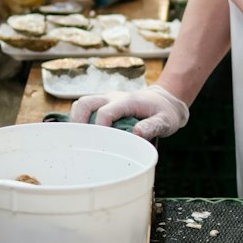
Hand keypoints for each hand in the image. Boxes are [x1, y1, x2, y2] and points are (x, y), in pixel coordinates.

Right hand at [68, 85, 189, 139]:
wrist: (165, 100)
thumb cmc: (165, 113)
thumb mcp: (166, 121)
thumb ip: (152, 126)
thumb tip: (136, 133)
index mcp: (127, 102)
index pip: (105, 113)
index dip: (99, 128)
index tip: (98, 145)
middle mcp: (113, 98)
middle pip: (85, 103)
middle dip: (78, 121)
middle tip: (78, 141)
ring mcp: (107, 100)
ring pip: (82, 103)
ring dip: (76, 120)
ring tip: (77, 140)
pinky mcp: (105, 105)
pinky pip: (86, 109)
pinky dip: (80, 120)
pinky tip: (83, 136)